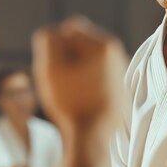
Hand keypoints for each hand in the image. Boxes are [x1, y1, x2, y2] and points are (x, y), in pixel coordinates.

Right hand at [32, 17, 126, 132]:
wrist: (93, 138)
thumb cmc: (70, 102)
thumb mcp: (49, 67)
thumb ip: (47, 40)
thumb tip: (53, 32)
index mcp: (104, 45)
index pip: (70, 28)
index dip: (56, 46)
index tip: (55, 67)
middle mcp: (117, 55)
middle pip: (80, 44)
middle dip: (66, 57)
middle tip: (60, 81)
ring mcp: (119, 72)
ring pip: (87, 61)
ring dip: (74, 71)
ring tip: (69, 93)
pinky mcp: (118, 88)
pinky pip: (94, 77)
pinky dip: (84, 84)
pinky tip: (79, 101)